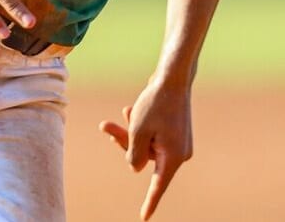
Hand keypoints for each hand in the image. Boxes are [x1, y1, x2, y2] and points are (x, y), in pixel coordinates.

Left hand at [98, 81, 192, 219]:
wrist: (174, 78)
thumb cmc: (156, 103)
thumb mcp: (138, 131)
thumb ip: (133, 155)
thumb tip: (135, 168)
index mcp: (172, 158)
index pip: (157, 186)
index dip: (150, 203)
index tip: (143, 218)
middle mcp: (178, 154)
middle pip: (145, 160)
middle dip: (125, 144)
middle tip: (106, 125)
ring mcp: (178, 144)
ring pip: (147, 147)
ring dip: (131, 133)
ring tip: (124, 113)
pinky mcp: (176, 134)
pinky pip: (154, 138)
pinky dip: (142, 128)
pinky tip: (130, 112)